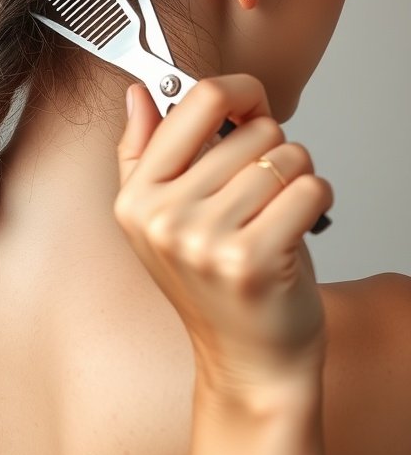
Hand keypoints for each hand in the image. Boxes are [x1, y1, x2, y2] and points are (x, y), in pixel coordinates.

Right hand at [114, 76, 333, 411]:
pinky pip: (309, 188)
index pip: (197, 100)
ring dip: (297, 180)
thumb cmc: (215, 285)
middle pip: (253, 130)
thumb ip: (143, 151)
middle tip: (259, 196)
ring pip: (287, 157)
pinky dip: (317, 201)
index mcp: (137, 197)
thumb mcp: (162, 219)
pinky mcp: (250, 260)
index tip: (250, 106)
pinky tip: (295, 229)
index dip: (239, 93)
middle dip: (272, 154)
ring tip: (275, 216)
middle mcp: (163, 218)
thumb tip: (138, 95)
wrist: (248, 361)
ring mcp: (204, 240)